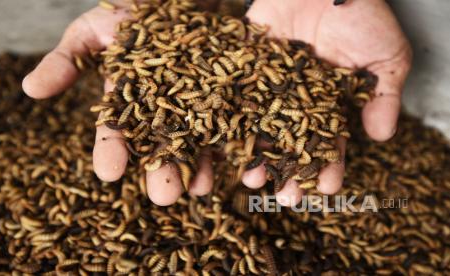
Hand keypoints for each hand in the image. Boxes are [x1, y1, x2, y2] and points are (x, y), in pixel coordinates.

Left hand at [243, 0, 411, 205]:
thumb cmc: (359, 15)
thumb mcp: (385, 57)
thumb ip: (383, 95)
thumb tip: (382, 135)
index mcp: (328, 103)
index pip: (328, 142)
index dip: (328, 166)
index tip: (326, 188)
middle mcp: (296, 101)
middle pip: (289, 144)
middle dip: (289, 172)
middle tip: (285, 197)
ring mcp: (268, 87)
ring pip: (259, 128)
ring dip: (256, 156)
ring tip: (252, 179)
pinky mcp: (244, 68)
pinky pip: (236, 97)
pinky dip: (229, 119)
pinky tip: (225, 143)